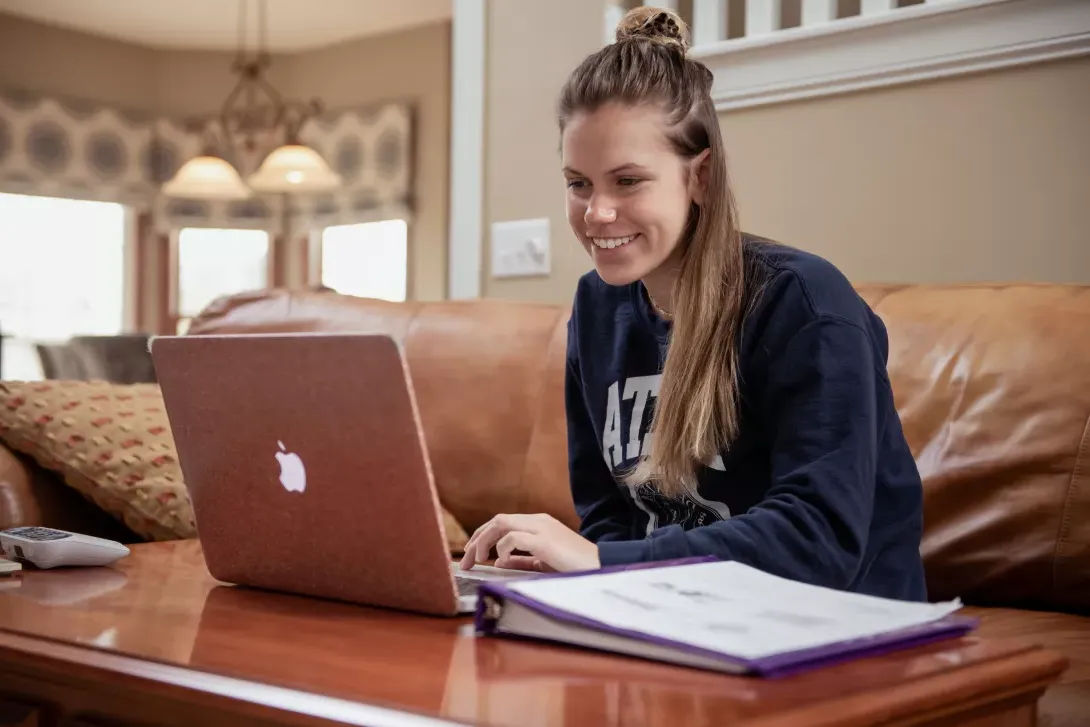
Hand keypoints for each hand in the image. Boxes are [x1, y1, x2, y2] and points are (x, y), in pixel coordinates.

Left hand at [459, 513, 600, 572]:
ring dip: (483, 541)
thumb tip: (498, 561)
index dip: (483, 536)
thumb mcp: (543, 562)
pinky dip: (501, 548)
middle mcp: (538, 521)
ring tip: (476, 559)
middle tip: (465, 559)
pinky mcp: (544, 540)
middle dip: (477, 538)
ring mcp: (541, 528)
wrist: (601, 568)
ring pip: (500, 524)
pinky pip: (513, 538)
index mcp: (539, 523)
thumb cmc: (575, 567)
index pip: (503, 522)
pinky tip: (500, 561)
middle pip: (497, 520)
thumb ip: (522, 559)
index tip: (471, 553)